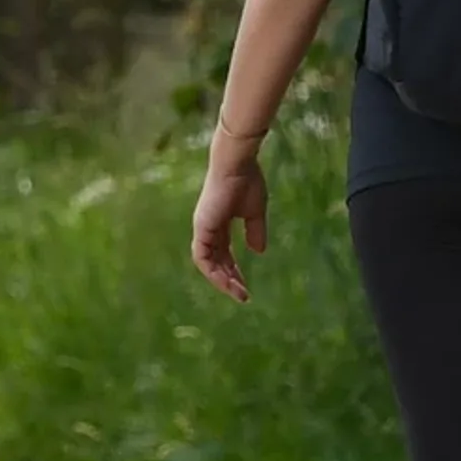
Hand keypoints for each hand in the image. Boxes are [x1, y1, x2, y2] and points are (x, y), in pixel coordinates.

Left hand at [191, 158, 269, 303]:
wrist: (238, 164)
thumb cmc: (247, 181)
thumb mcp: (255, 212)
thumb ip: (255, 231)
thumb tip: (258, 252)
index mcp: (219, 223)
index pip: (224, 253)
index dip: (234, 270)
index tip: (246, 284)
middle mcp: (208, 228)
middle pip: (216, 261)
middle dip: (229, 279)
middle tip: (244, 295)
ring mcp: (203, 228)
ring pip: (207, 264)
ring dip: (222, 280)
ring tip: (239, 293)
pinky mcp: (202, 229)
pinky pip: (203, 258)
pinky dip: (213, 272)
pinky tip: (228, 282)